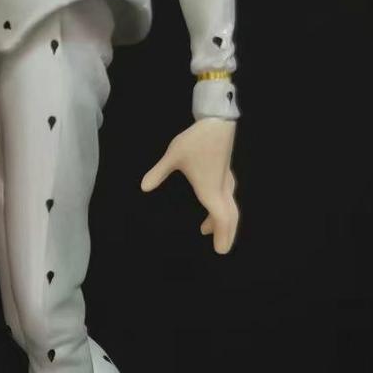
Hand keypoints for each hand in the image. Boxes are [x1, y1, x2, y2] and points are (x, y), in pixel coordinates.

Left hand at [140, 118, 238, 253]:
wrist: (217, 121)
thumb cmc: (196, 140)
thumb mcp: (173, 156)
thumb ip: (158, 172)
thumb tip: (143, 187)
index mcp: (210, 189)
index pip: (220, 218)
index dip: (222, 235)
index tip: (219, 250)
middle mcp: (221, 188)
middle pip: (229, 217)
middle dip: (225, 233)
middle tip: (220, 248)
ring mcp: (225, 181)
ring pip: (229, 207)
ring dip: (221, 221)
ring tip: (206, 229)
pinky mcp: (225, 173)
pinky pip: (227, 198)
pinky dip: (221, 208)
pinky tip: (211, 205)